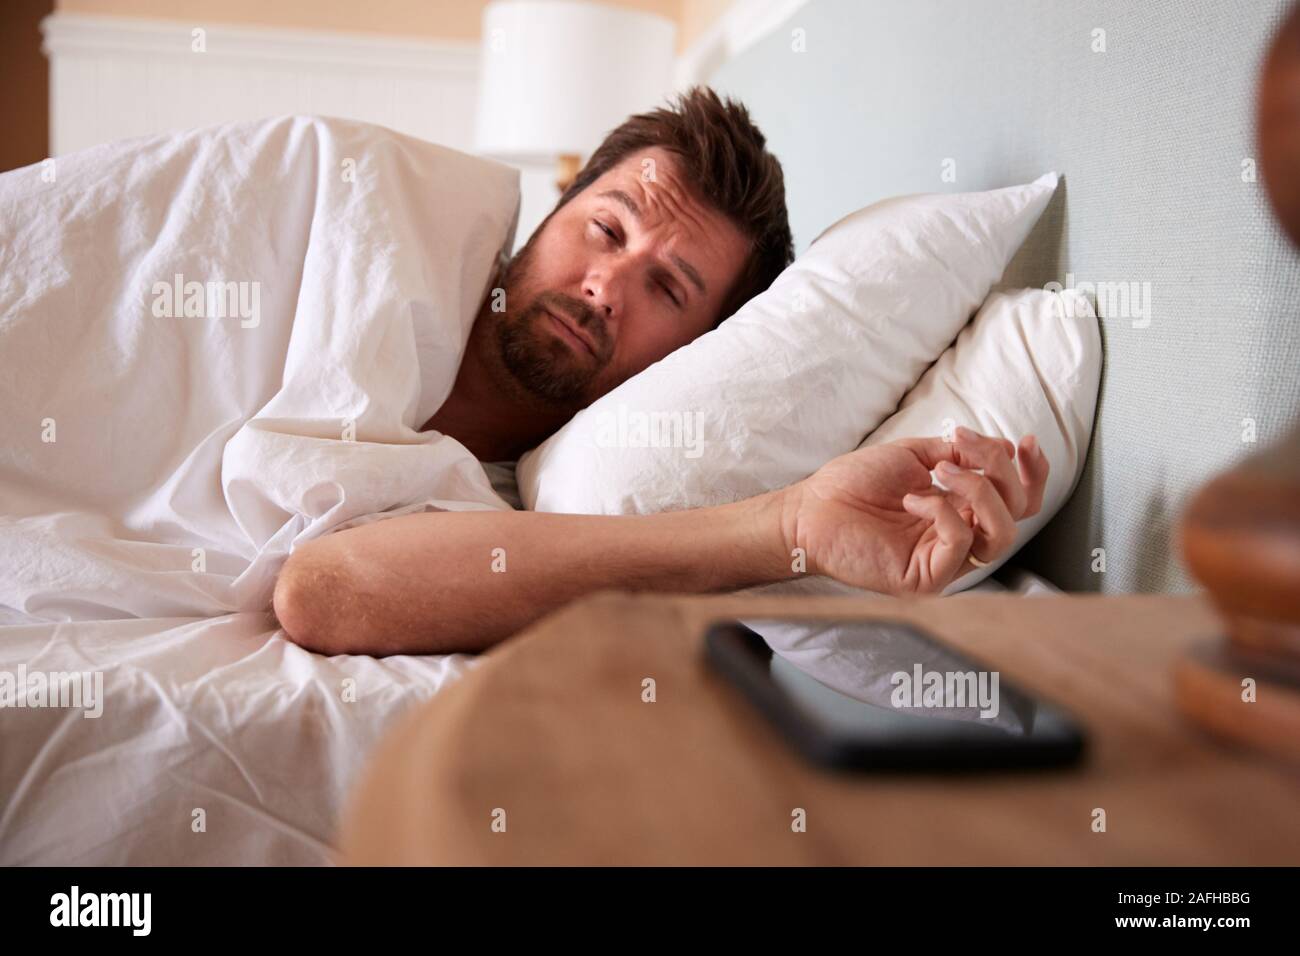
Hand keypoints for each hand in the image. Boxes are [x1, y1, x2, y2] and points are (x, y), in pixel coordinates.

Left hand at [781, 427, 1048, 594]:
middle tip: (962, 445)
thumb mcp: (913, 455)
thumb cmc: (853, 484)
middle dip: (1001, 470)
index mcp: (960, 509)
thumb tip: (1000, 447)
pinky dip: (942, 512)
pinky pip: (961, 544)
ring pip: (1002, 533)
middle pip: (1017, 511)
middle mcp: (960, 536)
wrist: (810, 510)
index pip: (1018, 500)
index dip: (1032, 472)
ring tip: (940, 470)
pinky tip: (913, 499)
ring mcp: (945, 561)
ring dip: (979, 490)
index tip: (1025, 442)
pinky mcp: (927, 578)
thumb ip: (958, 453)